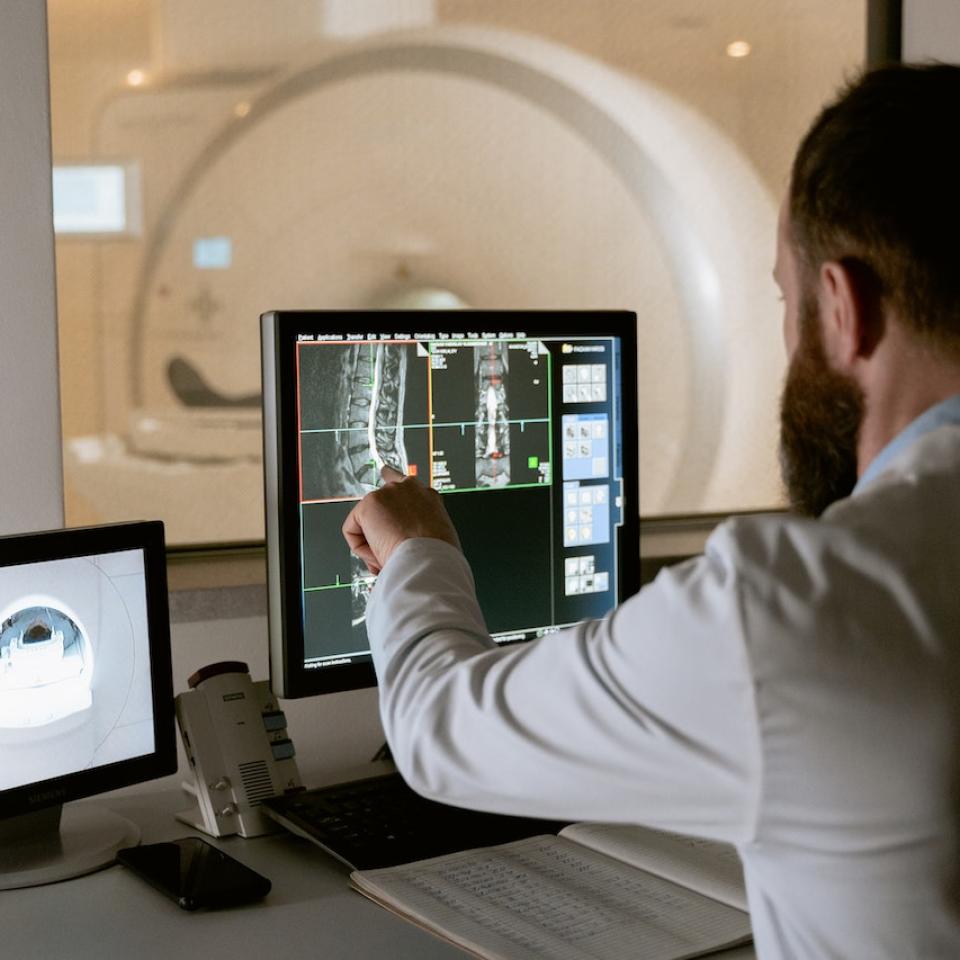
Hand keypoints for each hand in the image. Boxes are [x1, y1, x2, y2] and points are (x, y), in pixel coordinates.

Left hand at [342, 466, 460, 574]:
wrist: (429, 560)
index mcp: (428, 497)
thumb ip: (418, 529)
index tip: (386, 473)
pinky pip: (353, 532)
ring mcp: (387, 493)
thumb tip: (396, 541)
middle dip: (377, 521)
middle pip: (381, 494)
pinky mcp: (369, 504)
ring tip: (392, 557)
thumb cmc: (435, 556)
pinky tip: (379, 555)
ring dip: (375, 545)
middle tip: (385, 546)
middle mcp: (408, 488)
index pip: (407, 485)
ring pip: (368, 523)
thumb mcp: (435, 537)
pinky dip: (362, 550)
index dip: (394, 488)